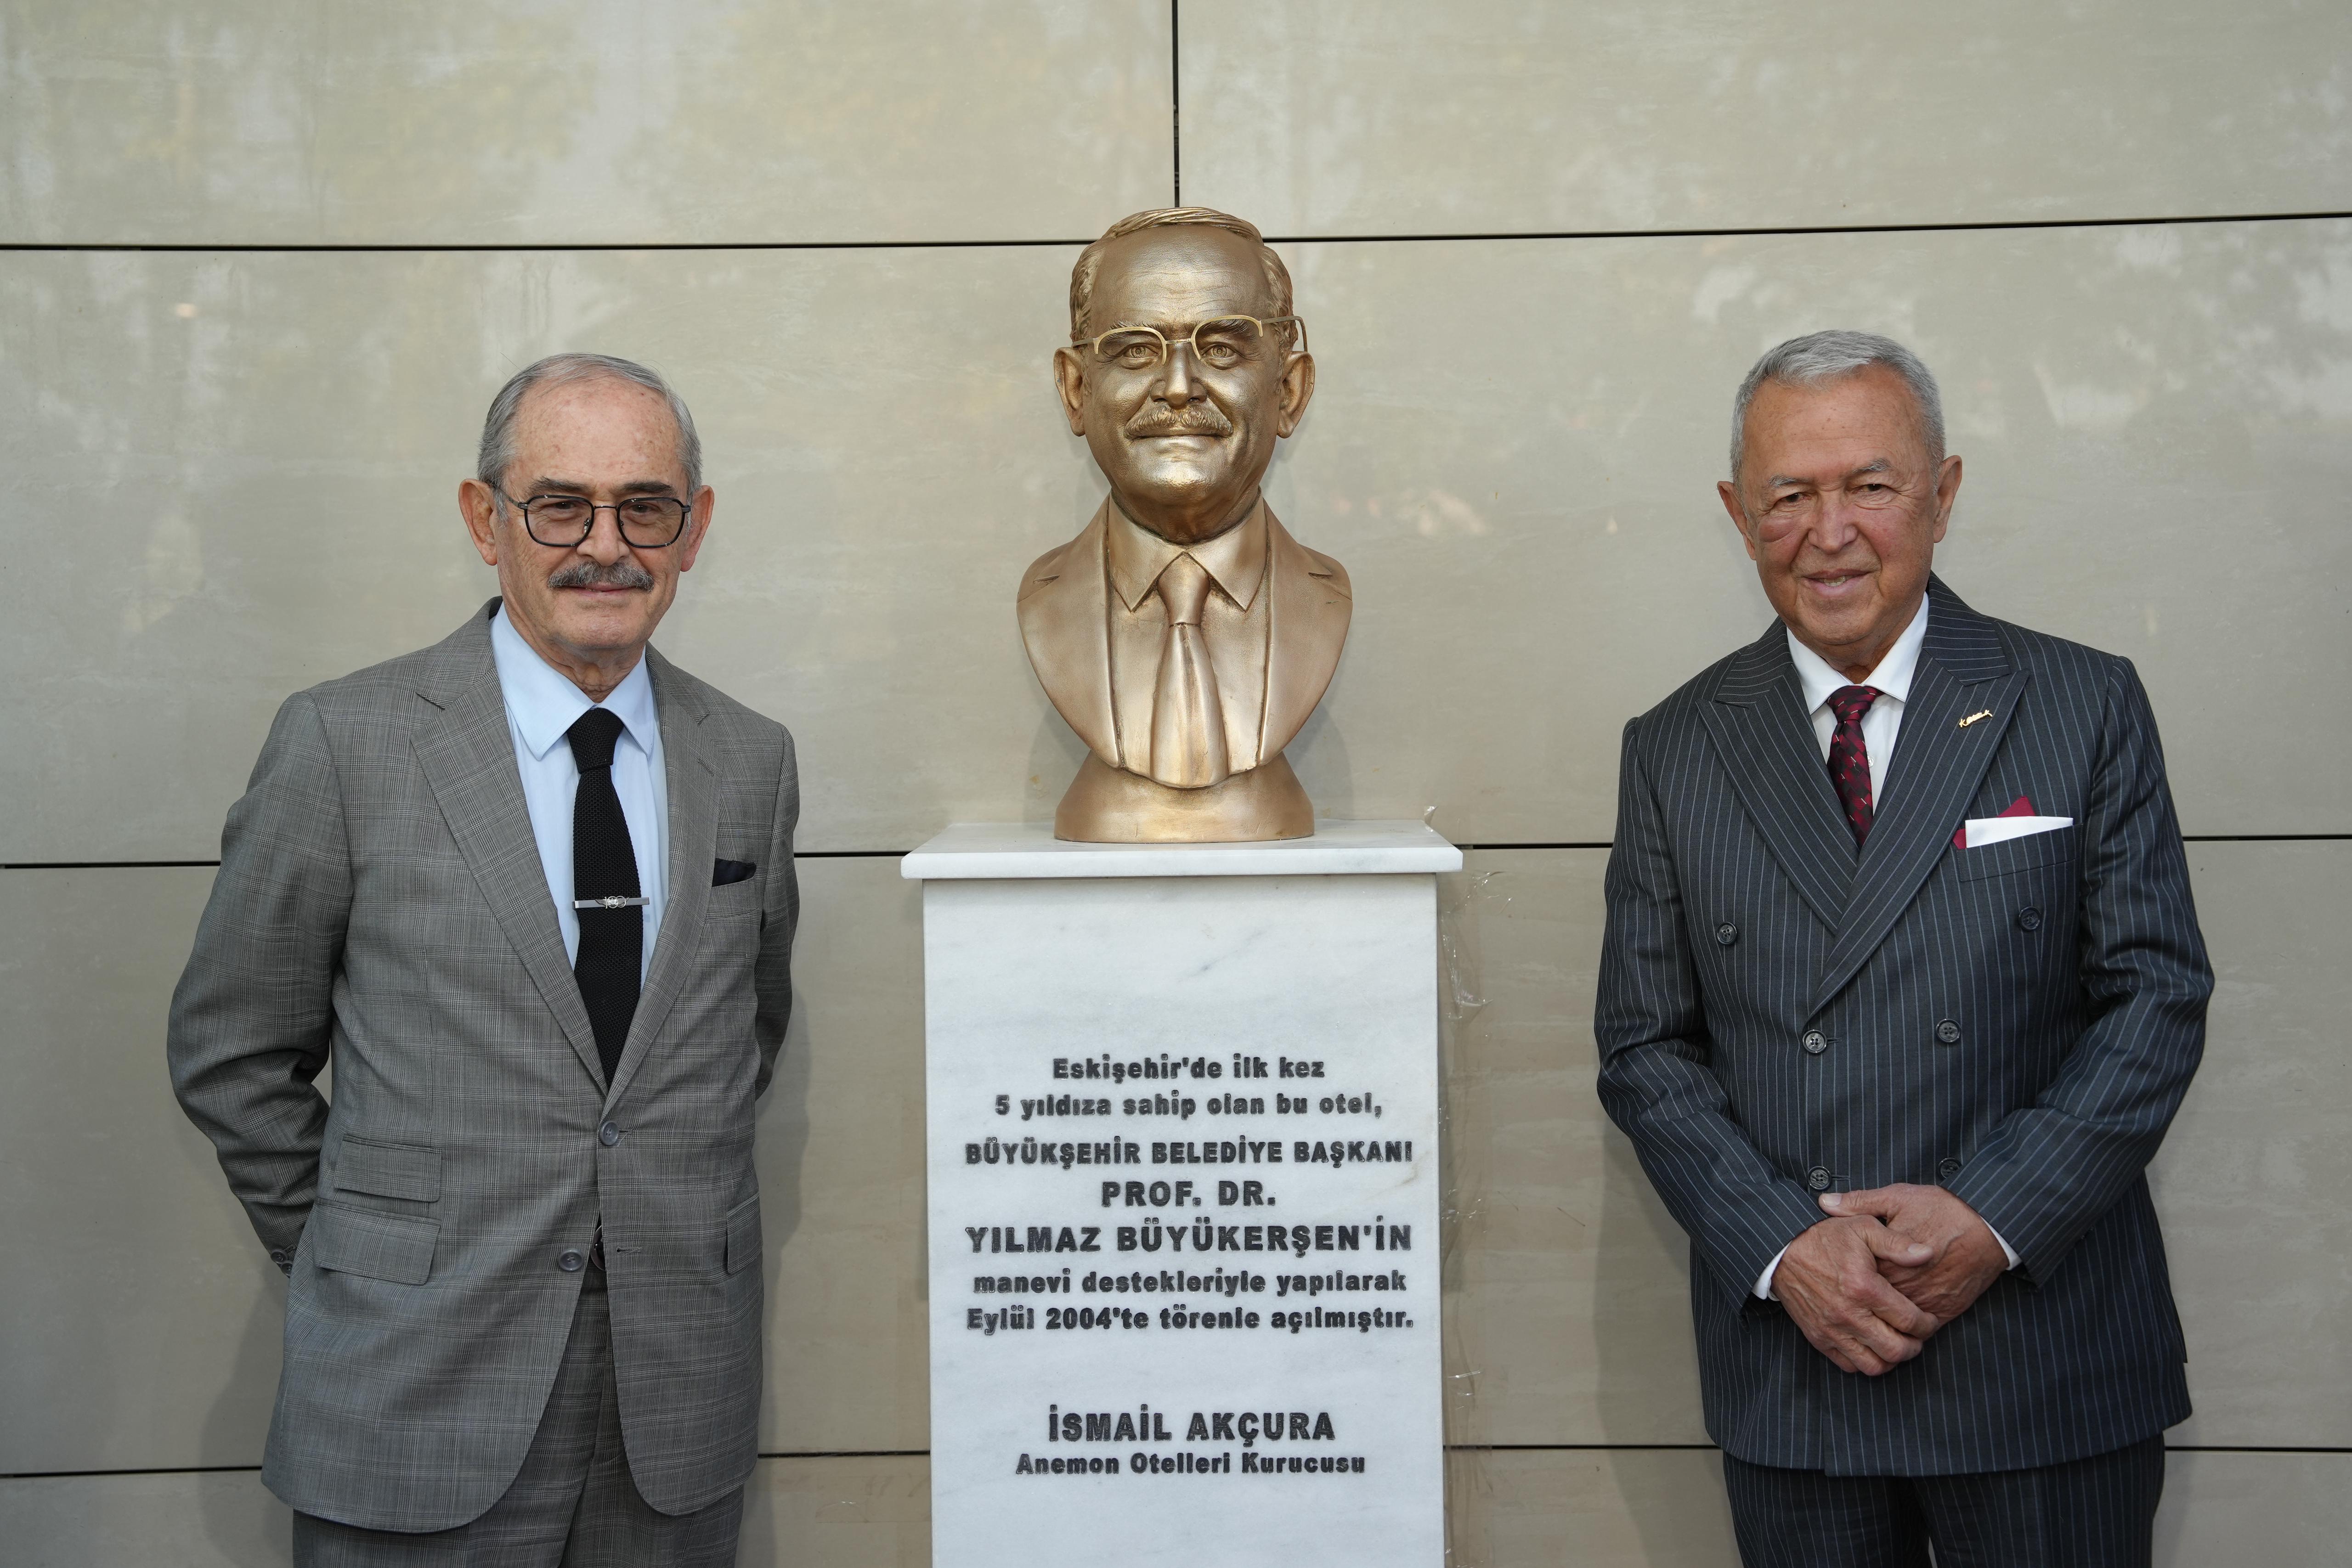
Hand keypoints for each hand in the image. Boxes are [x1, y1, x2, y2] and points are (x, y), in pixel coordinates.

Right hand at [1771, 1216, 1940, 1375]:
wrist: (1781, 1250)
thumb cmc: (1825, 1237)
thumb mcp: (1863, 1228)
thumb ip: (1897, 1243)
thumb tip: (1928, 1254)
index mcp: (1863, 1287)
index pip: (1909, 1321)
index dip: (1927, 1324)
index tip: (1929, 1319)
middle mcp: (1848, 1314)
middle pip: (1896, 1350)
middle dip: (1915, 1346)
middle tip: (1918, 1335)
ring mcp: (1831, 1329)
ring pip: (1874, 1365)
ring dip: (1892, 1359)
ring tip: (1897, 1343)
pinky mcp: (1818, 1338)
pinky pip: (1849, 1365)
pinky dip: (1866, 1362)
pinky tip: (1872, 1346)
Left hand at [1821, 1184, 2009, 1323]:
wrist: (1988, 1227)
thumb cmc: (1943, 1209)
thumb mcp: (1898, 1197)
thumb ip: (1860, 1203)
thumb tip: (1825, 1202)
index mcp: (1887, 1260)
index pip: (1855, 1280)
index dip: (1845, 1279)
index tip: (1839, 1275)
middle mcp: (1904, 1287)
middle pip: (1873, 1306)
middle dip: (1862, 1305)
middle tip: (1850, 1301)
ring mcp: (1925, 1302)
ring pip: (1896, 1323)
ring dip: (1885, 1321)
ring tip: (1873, 1316)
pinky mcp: (1944, 1311)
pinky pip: (1921, 1328)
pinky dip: (1911, 1327)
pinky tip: (1901, 1319)